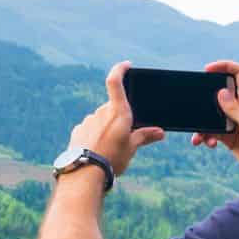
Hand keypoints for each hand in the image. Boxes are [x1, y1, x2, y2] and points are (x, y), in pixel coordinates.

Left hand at [66, 61, 164, 177]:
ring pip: (101, 120)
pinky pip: (89, 129)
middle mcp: (101, 112)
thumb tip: (160, 132)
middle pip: (112, 108)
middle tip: (125, 137)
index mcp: (118, 112)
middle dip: (119, 118)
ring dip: (106, 128)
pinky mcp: (78, 131)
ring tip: (110, 149)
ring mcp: (88, 121)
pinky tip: (97, 151)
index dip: (120, 70)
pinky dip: (95, 136)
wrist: (84, 173)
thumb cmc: (112, 159)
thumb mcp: (132, 148)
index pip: (115, 82)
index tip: (126, 65)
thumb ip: (145, 136)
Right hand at [190, 60, 238, 181]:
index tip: (207, 69)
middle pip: (220, 92)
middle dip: (206, 97)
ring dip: (203, 124)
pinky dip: (206, 136)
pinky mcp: (229, 135)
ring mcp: (234, 121)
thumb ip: (235, 108)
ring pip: (212, 115)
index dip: (225, 66)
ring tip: (199, 136)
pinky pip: (212, 131)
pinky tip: (207, 143)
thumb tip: (220, 92)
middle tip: (195, 102)